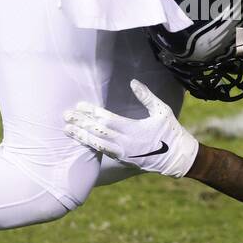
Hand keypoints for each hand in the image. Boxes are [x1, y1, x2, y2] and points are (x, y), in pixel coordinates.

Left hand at [64, 79, 199, 178]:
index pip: (107, 120)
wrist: (177, 158)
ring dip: (81, 136)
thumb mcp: (162, 111)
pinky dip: (91, 145)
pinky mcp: (123, 160)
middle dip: (81, 123)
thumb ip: (146, 97)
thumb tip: (133, 82)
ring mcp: (123, 153)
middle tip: (66, 116)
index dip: (92, 113)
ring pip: (97, 144)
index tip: (80, 105)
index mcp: (134, 129)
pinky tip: (81, 140)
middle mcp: (126, 143)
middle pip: (98, 132)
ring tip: (67, 130)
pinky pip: (103, 152)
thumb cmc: (171, 131)